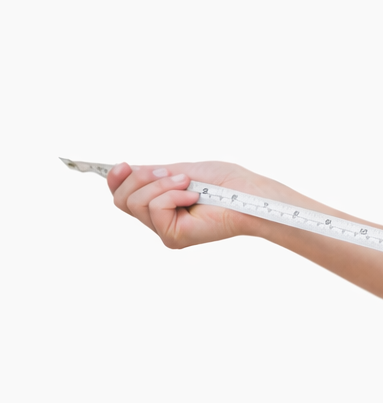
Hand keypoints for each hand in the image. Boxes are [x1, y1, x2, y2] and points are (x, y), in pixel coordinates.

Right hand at [106, 161, 264, 248]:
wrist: (247, 193)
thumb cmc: (224, 183)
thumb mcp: (179, 170)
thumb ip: (151, 174)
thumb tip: (124, 170)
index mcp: (159, 204)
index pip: (122, 197)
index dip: (115, 180)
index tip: (123, 165)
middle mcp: (159, 221)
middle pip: (122, 199)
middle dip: (142, 177)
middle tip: (174, 173)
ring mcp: (165, 231)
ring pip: (135, 202)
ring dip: (161, 184)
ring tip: (187, 183)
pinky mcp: (173, 237)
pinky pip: (154, 207)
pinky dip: (172, 194)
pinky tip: (194, 196)